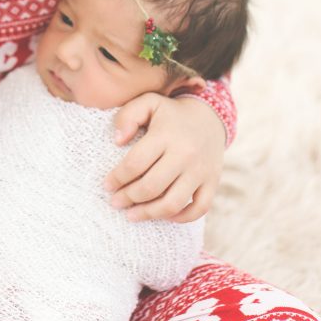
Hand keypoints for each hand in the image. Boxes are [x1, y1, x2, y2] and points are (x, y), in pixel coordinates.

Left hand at [103, 93, 225, 221]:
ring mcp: (201, 171)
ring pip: (173, 203)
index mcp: (166, 135)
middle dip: (128, 198)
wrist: (209, 117)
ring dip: (149, 213)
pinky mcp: (213, 182)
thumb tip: (117, 140)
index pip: (136, 163)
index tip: (107, 185)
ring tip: (132, 215)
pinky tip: (164, 216)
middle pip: (152, 187)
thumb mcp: (148, 103)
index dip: (117, 178)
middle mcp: (185, 155)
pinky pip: (199, 209)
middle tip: (115, 202)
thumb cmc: (171, 113)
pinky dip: (181, 217)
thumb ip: (128, 116)